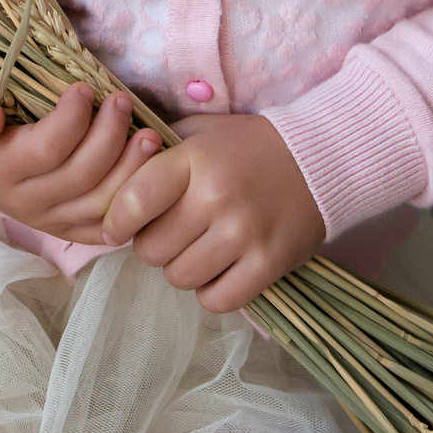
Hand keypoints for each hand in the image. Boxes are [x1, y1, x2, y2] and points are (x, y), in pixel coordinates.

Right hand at [0, 83, 160, 244]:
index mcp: (0, 170)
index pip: (45, 150)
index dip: (71, 120)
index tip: (84, 88)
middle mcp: (26, 202)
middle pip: (80, 176)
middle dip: (109, 136)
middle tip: (122, 101)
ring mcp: (50, 220)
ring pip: (100, 204)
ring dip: (130, 170)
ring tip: (149, 136)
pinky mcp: (68, 230)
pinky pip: (107, 227)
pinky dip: (131, 204)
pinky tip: (148, 175)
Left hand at [99, 113, 324, 312]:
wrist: (321, 158)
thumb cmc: (249, 146)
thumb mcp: (201, 133)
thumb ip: (157, 153)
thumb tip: (111, 180)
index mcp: (195, 160)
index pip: (133, 201)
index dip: (116, 222)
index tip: (118, 227)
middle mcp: (217, 197)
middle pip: (152, 248)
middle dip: (152, 245)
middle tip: (171, 233)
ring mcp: (245, 233)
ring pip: (180, 277)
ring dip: (182, 268)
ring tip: (197, 249)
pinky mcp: (269, 264)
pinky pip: (217, 300)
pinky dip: (212, 291)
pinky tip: (219, 269)